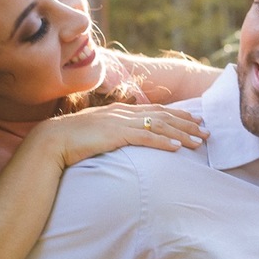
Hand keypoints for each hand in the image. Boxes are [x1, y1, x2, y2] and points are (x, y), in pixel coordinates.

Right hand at [36, 103, 208, 168]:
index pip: (156, 110)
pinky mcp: (116, 135)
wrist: (51, 142)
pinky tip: (178, 148)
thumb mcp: (95, 133)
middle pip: (163, 115)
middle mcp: (123, 112)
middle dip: (187, 123)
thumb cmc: (70, 141)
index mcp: (119, 110)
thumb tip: (124, 139)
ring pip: (160, 125)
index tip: (195, 120)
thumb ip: (111, 132)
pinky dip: (164, 142)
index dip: (178, 115)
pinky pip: (146, 138)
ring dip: (182, 134)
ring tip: (199, 142)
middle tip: (207, 131)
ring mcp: (120, 122)